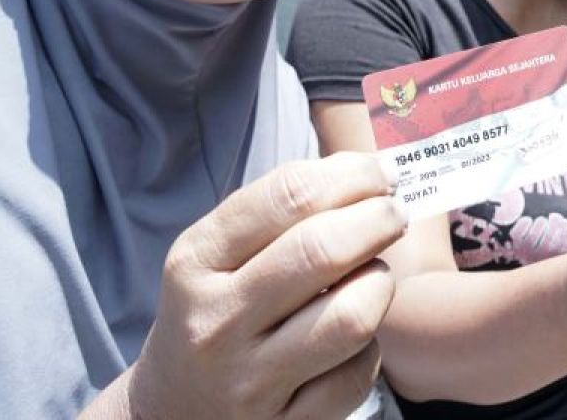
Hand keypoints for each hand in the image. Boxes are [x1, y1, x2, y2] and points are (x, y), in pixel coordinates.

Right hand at [127, 152, 406, 419]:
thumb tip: (370, 170)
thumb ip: (282, 211)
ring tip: (374, 275)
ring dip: (379, 284)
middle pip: (322, 251)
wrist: (171, 409)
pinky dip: (371, 347)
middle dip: (378, 219)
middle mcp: (216, 321)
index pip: (287, 197)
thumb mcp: (218, 254)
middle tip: (395, 213)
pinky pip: (357, 375)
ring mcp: (249, 380)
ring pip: (352, 317)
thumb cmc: (217, 308)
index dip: (351, 175)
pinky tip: (355, 336)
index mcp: (197, 261)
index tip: (380, 173)